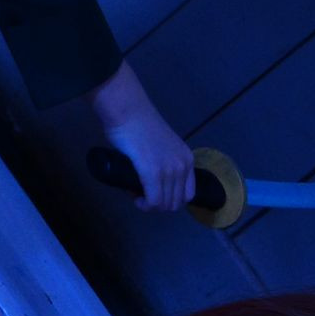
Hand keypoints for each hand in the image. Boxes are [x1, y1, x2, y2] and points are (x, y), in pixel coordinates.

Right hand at [89, 62, 196, 212]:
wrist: (127, 111)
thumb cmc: (137, 124)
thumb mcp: (161, 145)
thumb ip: (162, 159)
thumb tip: (150, 177)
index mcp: (187, 159)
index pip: (187, 194)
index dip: (169, 199)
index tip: (153, 193)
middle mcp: (182, 166)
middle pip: (175, 203)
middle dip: (157, 204)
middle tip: (140, 193)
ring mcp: (169, 169)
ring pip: (164, 205)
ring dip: (149, 205)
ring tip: (136, 194)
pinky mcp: (153, 172)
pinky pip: (153, 201)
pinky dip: (144, 205)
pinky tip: (136, 199)